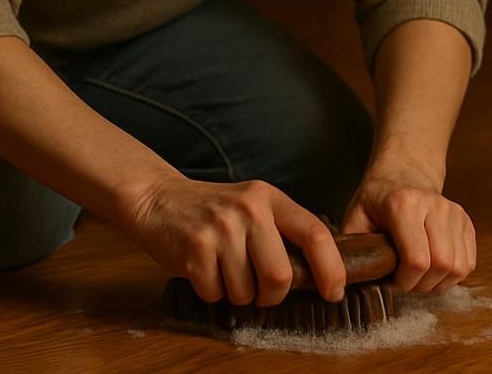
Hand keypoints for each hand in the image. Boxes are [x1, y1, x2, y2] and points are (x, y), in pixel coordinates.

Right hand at [117, 173, 345, 306]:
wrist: (158, 198)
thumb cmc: (213, 211)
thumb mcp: (252, 206)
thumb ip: (280, 231)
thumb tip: (317, 275)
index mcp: (269, 198)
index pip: (314, 233)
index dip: (331, 269)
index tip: (333, 292)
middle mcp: (248, 209)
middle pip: (280, 276)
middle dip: (271, 295)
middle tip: (259, 290)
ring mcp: (220, 228)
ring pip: (245, 292)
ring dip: (236, 295)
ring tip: (223, 271)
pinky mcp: (194, 249)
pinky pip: (215, 294)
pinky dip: (211, 292)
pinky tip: (203, 269)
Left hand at [340, 164, 475, 293]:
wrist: (404, 173)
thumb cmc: (377, 200)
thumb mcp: (356, 217)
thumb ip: (352, 246)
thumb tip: (345, 277)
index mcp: (403, 205)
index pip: (417, 260)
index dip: (406, 281)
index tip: (394, 279)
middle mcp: (434, 206)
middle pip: (442, 265)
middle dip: (423, 284)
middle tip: (408, 281)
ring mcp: (454, 212)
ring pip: (459, 267)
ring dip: (439, 282)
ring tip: (421, 276)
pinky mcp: (465, 221)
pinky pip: (468, 262)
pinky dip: (453, 275)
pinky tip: (435, 269)